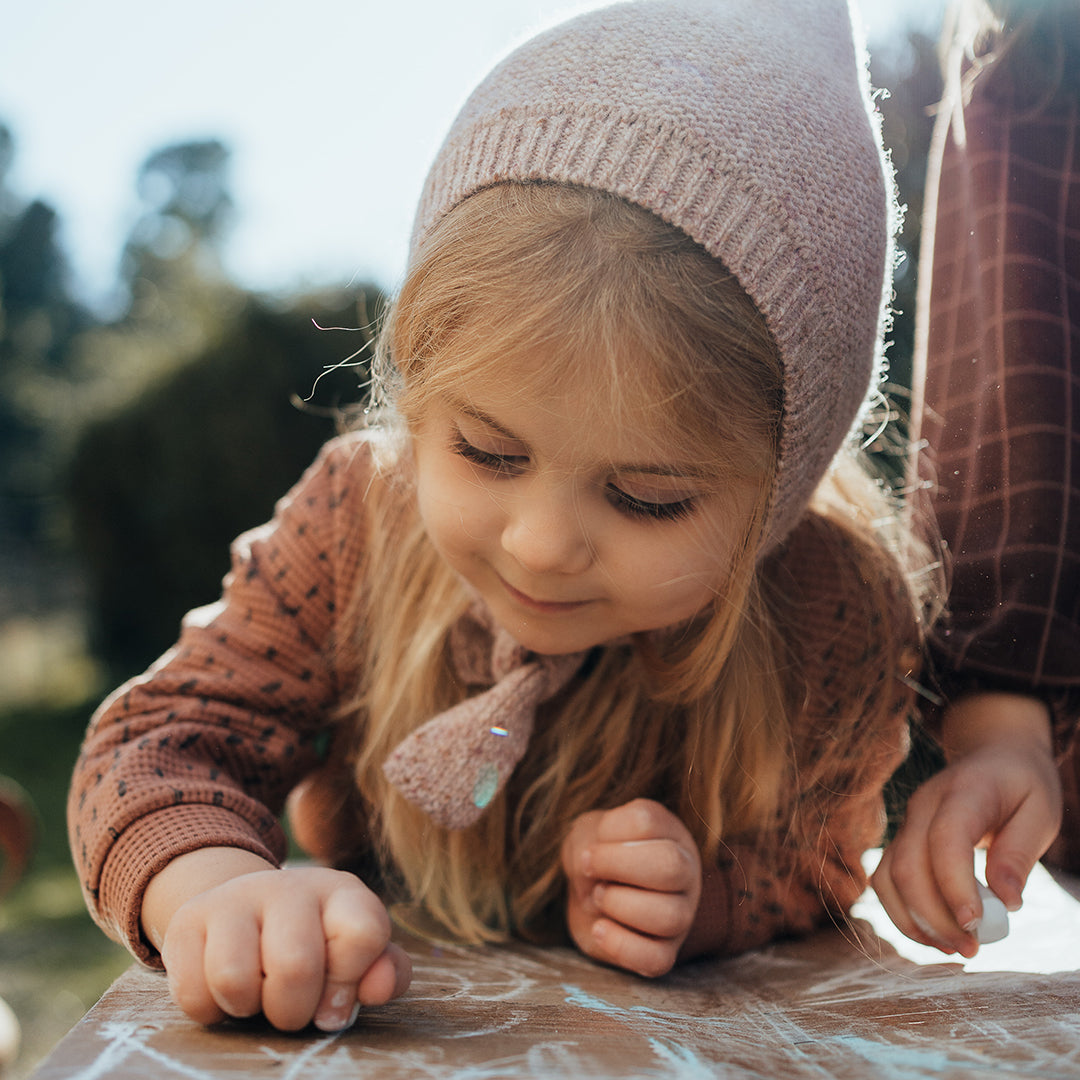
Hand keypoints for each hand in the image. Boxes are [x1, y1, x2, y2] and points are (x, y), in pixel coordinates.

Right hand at [144, 850, 410, 1030]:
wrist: (247, 912)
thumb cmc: (316, 947)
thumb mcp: (357, 956)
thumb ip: (385, 973)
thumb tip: (378, 987)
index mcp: (342, 892)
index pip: (363, 934)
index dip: (349, 982)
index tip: (335, 1001)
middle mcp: (290, 884)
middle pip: (295, 965)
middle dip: (294, 1010)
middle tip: (291, 1008)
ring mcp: (235, 897)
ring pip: (235, 978)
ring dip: (249, 1008)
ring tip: (258, 994)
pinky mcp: (188, 920)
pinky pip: (193, 992)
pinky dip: (211, 1010)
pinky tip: (225, 991)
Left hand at [561, 798, 700, 977]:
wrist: (596, 894)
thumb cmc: (597, 856)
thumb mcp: (586, 835)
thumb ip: (585, 844)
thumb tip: (592, 884)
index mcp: (667, 831)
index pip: (646, 822)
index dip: (609, 832)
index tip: (590, 847)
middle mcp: (684, 869)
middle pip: (670, 866)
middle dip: (618, 866)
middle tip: (592, 870)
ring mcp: (682, 913)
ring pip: (669, 916)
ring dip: (620, 905)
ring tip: (599, 897)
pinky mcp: (667, 951)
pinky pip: (657, 959)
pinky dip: (620, 945)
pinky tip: (599, 929)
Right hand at [872, 693, 1060, 956]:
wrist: (992, 754)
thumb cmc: (1021, 784)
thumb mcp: (1041, 811)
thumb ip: (1020, 853)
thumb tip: (1006, 903)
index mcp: (963, 792)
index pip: (945, 839)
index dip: (954, 886)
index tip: (977, 927)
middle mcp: (922, 805)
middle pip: (908, 865)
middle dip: (935, 917)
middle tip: (972, 949)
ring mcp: (906, 822)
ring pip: (888, 876)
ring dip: (914, 921)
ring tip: (953, 947)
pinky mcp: (901, 840)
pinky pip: (885, 880)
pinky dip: (903, 913)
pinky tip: (934, 933)